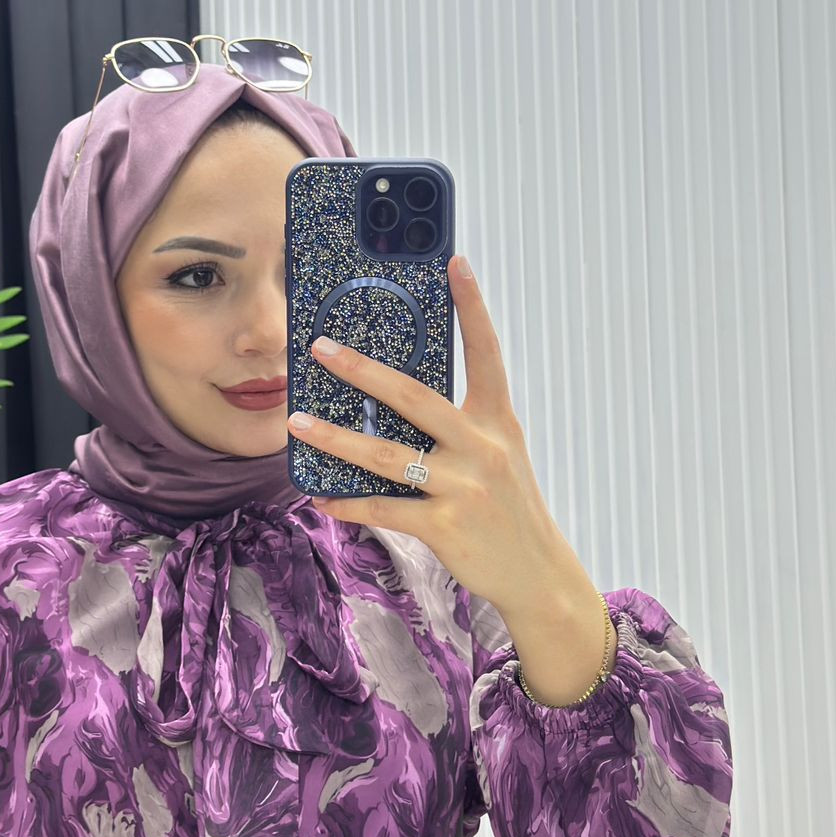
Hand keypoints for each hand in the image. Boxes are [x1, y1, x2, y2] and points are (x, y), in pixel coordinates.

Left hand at [288, 253, 577, 626]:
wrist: (538, 573)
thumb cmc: (509, 510)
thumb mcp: (499, 456)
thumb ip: (462, 427)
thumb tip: (400, 402)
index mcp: (498, 421)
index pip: (486, 353)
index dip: (472, 306)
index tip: (455, 263)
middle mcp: (482, 446)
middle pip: (415, 396)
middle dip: (363, 370)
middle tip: (322, 348)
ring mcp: (463, 486)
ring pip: (386, 454)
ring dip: (335, 438)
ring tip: (297, 423)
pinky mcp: (445, 525)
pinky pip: (384, 508)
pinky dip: (349, 503)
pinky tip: (322, 497)